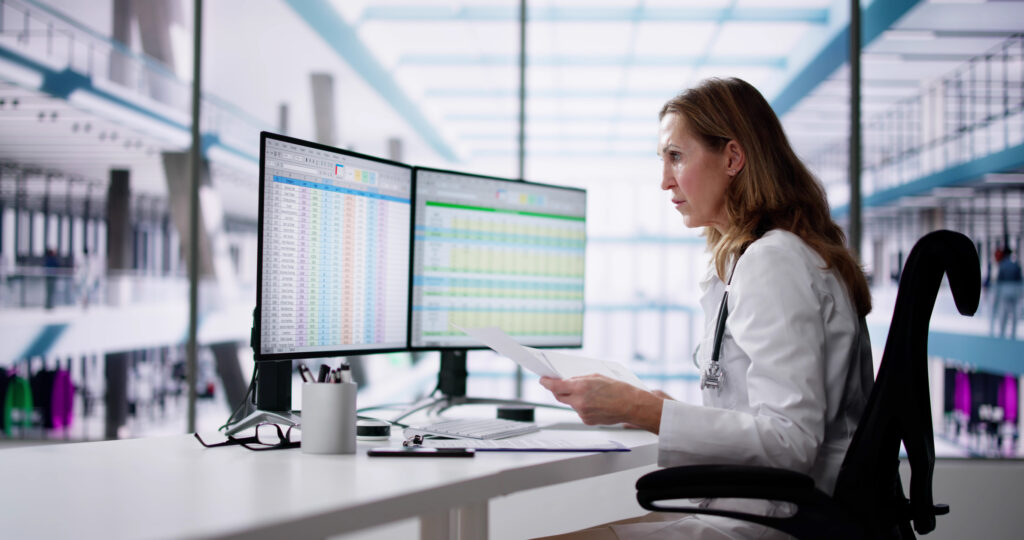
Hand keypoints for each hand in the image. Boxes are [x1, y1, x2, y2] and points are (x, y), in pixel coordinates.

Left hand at [539, 375, 664, 432]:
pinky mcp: (587, 421)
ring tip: (591, 394)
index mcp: (581, 388)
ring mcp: (582, 413)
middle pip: (559, 397)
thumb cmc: (618, 389)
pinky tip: (595, 403)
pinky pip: (579, 411)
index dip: (547, 383)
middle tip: (557, 385)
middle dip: (557, 390)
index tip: (543, 380)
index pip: (556, 386)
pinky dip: (583, 406)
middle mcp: (579, 402)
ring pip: (571, 404)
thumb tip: (567, 381)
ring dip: (575, 398)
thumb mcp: (597, 377)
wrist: (631, 405)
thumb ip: (579, 379)